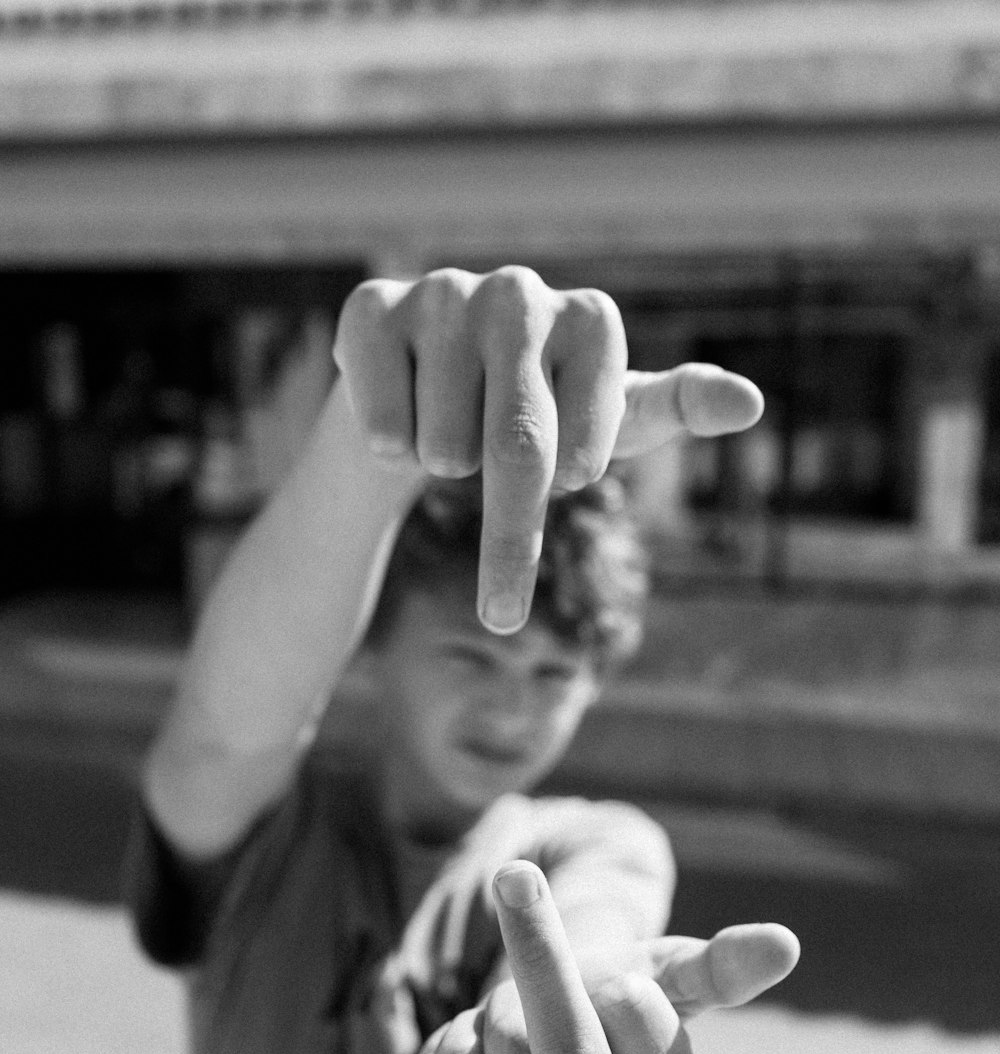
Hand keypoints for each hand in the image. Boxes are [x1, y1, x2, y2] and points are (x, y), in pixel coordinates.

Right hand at [333, 266, 762, 634]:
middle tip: (502, 615)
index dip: (566, 479)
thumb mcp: (607, 423)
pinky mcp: (372, 308)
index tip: (566, 479)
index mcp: (592, 320)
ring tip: (445, 443)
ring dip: (441, 470)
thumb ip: (675, 409)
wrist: (423, 399)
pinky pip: (380, 418)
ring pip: (442, 443)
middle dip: (509, 542)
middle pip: (517, 447)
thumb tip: (751, 405)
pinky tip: (396, 429)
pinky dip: (386, 449)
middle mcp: (520, 293)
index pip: (583, 443)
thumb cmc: (533, 417)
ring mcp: (443, 293)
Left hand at [411, 860, 797, 1053]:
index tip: (609, 974)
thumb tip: (783, 944)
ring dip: (495, 1008)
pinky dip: (452, 1043)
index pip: (634, 1010)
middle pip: (560, 1043)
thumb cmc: (609, 1005)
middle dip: (536, 967)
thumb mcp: (666, 979)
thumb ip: (717, 968)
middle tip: (545, 948)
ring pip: (496, 1047)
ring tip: (521, 1030)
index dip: (605, 969)